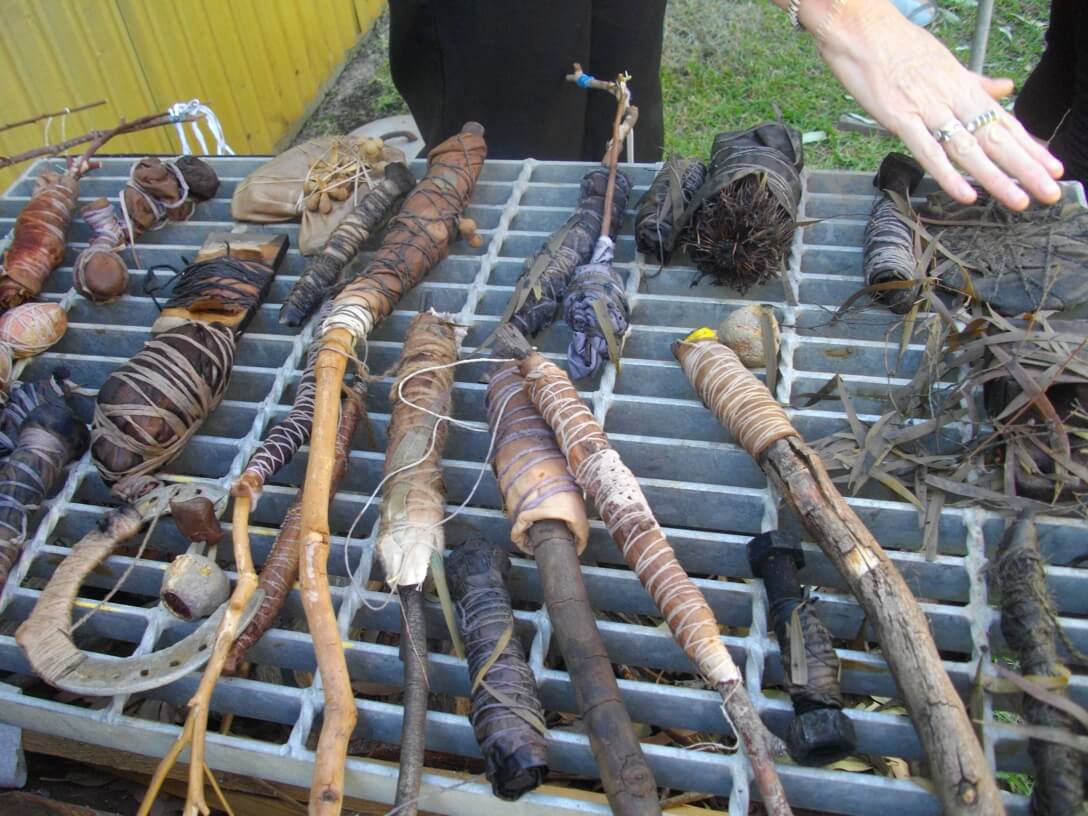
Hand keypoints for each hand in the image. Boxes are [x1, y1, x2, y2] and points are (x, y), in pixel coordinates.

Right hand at [811, 0, 1062, 209]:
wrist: (861, 28)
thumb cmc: (896, 44)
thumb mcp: (944, 62)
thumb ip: (975, 82)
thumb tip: (1006, 88)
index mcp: (964, 86)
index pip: (1006, 121)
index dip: (1031, 146)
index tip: (1053, 168)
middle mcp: (952, 98)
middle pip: (996, 138)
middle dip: (1026, 168)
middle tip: (1048, 192)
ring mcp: (927, 108)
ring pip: (969, 148)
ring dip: (996, 177)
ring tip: (1017, 200)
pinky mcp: (900, 117)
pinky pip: (928, 150)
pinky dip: (948, 174)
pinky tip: (965, 194)